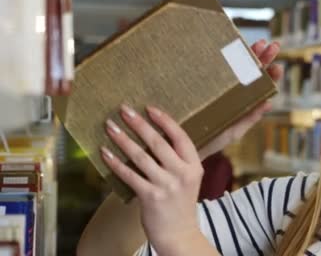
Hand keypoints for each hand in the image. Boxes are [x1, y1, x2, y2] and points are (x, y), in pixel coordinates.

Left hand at [100, 39, 281, 253]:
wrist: (178, 233)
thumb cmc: (180, 202)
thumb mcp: (188, 177)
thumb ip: (178, 159)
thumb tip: (154, 134)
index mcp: (194, 165)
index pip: (180, 136)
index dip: (164, 120)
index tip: (149, 108)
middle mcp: (182, 173)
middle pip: (158, 143)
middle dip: (139, 124)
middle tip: (123, 110)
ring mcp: (166, 185)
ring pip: (141, 157)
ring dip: (123, 140)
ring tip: (110, 126)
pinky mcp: (150, 197)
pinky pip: (129, 175)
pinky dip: (116, 163)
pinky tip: (105, 152)